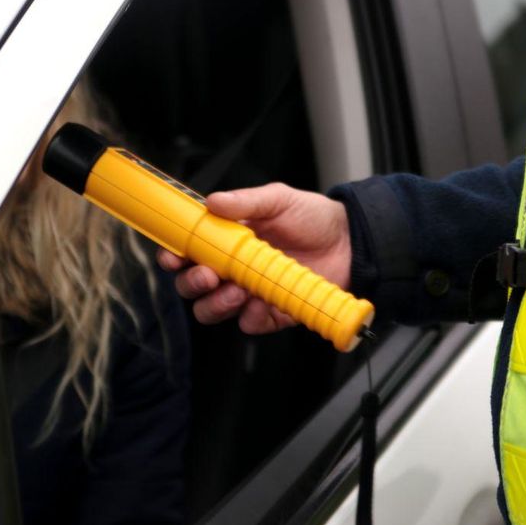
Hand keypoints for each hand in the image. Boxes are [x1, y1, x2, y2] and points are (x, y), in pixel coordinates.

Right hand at [157, 182, 351, 334]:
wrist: (352, 242)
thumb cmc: (314, 218)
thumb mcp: (278, 200)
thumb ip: (245, 201)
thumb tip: (212, 201)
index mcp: (226, 240)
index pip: (187, 252)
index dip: (173, 257)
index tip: (173, 257)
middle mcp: (232, 269)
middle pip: (192, 286)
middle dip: (192, 283)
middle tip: (208, 275)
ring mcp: (248, 293)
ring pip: (212, 310)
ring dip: (217, 303)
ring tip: (237, 290)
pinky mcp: (270, 313)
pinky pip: (247, 324)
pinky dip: (249, 316)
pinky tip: (261, 302)